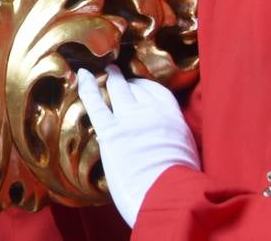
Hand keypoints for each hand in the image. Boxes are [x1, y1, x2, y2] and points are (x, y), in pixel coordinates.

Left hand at [76, 65, 200, 227]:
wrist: (169, 198)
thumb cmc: (180, 187)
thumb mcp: (187, 156)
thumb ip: (174, 141)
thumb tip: (170, 145)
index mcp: (173, 119)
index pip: (156, 91)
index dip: (144, 86)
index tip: (137, 85)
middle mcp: (151, 113)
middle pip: (135, 87)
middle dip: (126, 84)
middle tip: (118, 79)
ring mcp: (129, 120)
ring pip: (116, 89)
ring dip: (109, 79)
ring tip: (104, 72)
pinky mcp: (110, 132)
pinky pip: (96, 104)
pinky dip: (87, 87)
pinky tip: (82, 75)